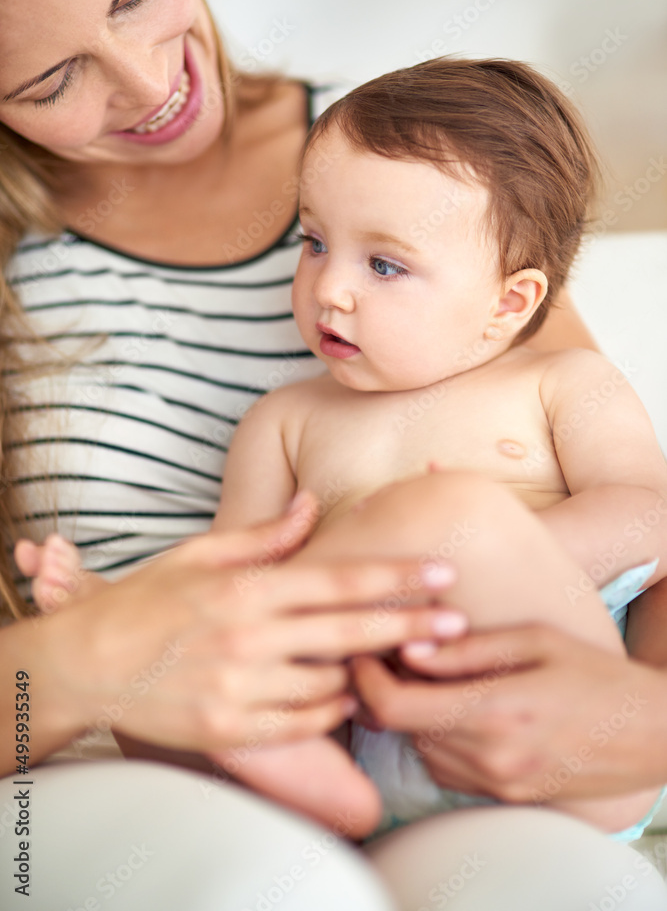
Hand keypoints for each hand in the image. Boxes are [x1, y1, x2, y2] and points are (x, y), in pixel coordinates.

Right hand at [2, 495, 464, 772]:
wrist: (86, 666)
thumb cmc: (145, 603)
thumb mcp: (199, 555)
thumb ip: (263, 535)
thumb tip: (312, 501)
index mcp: (244, 588)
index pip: (335, 579)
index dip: (394, 575)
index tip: (440, 571)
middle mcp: (246, 638)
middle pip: (348, 631)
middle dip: (410, 625)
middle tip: (458, 620)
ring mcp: (239, 689)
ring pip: (330, 683)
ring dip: (368, 671)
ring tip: (401, 659)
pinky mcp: (230, 731)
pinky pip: (301, 723)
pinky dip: (330, 709)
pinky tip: (344, 694)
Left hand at [353, 624, 666, 801]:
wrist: (655, 735)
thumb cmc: (598, 675)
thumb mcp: (536, 641)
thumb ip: (468, 649)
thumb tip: (410, 648)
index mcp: (495, 710)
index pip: (396, 706)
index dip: (365, 676)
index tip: (362, 647)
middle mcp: (490, 756)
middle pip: (401, 728)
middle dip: (385, 689)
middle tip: (392, 650)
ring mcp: (498, 783)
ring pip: (419, 749)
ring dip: (412, 714)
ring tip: (429, 675)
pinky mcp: (506, 795)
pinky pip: (447, 768)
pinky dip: (437, 737)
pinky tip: (458, 707)